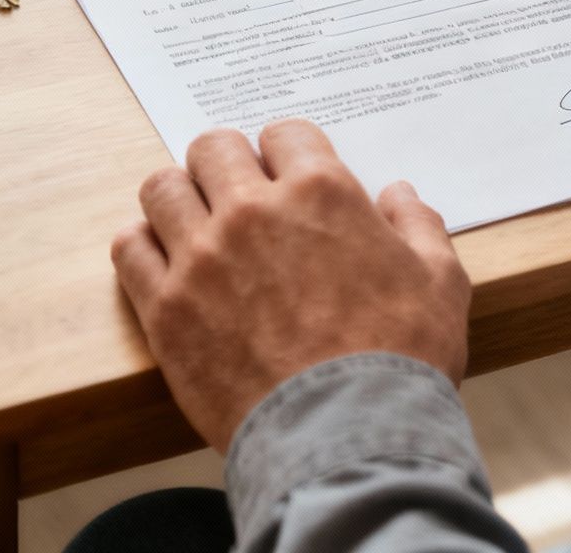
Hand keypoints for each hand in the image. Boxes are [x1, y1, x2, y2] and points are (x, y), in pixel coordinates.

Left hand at [111, 119, 470, 451]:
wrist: (347, 435)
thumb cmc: (403, 358)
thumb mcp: (441, 282)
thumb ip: (418, 226)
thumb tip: (399, 194)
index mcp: (321, 193)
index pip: (284, 135)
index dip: (288, 154)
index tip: (289, 179)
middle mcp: (252, 211)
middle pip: (212, 148)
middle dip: (227, 165)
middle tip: (238, 198)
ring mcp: (201, 257)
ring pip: (162, 189)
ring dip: (180, 199)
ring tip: (196, 226)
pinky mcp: (166, 308)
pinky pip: (129, 249)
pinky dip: (143, 246)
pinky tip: (164, 262)